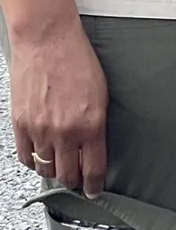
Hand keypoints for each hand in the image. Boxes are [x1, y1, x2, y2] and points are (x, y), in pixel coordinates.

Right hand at [9, 20, 108, 195]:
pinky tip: (40, 154)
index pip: (94, 169)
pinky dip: (33, 161)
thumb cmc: (77, 60)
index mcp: (91, 124)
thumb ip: (96, 125)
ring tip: (60, 164)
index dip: (95, 185)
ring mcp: (40, 130)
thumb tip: (94, 149)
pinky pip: (25, 157)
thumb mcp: (101, 94)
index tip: (94, 190)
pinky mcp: (20, 125)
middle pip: (68, 176)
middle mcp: (65, 132)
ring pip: (46, 169)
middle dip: (75, 181)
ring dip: (54, 170)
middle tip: (77, 178)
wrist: (48, 40)